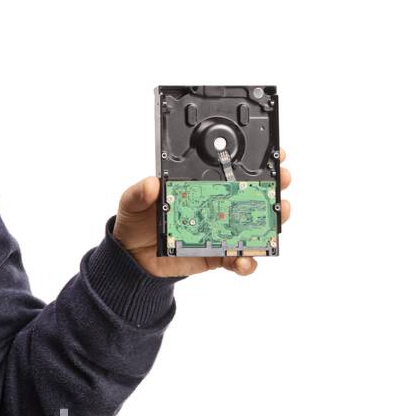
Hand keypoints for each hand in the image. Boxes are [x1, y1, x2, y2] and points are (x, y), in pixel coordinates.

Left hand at [112, 148, 291, 277]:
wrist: (131, 256)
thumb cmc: (136, 221)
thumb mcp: (132, 202)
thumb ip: (139, 192)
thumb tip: (151, 184)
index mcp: (199, 187)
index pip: (230, 170)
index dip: (255, 161)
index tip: (273, 153)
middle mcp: (216, 207)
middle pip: (252, 195)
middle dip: (273, 186)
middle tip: (282, 181)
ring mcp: (220, 231)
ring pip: (254, 227)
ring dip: (271, 222)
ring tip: (277, 217)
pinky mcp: (217, 255)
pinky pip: (238, 260)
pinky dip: (246, 262)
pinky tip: (245, 261)